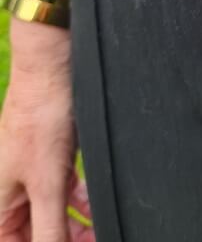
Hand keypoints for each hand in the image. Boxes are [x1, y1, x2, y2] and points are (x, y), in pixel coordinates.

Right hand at [0, 21, 93, 241]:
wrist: (53, 68)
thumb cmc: (41, 121)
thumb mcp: (47, 184)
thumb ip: (49, 229)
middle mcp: (9, 193)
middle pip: (35, 234)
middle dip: (65, 240)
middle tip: (94, 240)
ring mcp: (32, 175)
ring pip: (53, 214)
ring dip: (75, 226)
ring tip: (100, 230)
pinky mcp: (52, 158)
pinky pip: (65, 191)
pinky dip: (80, 202)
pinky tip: (98, 207)